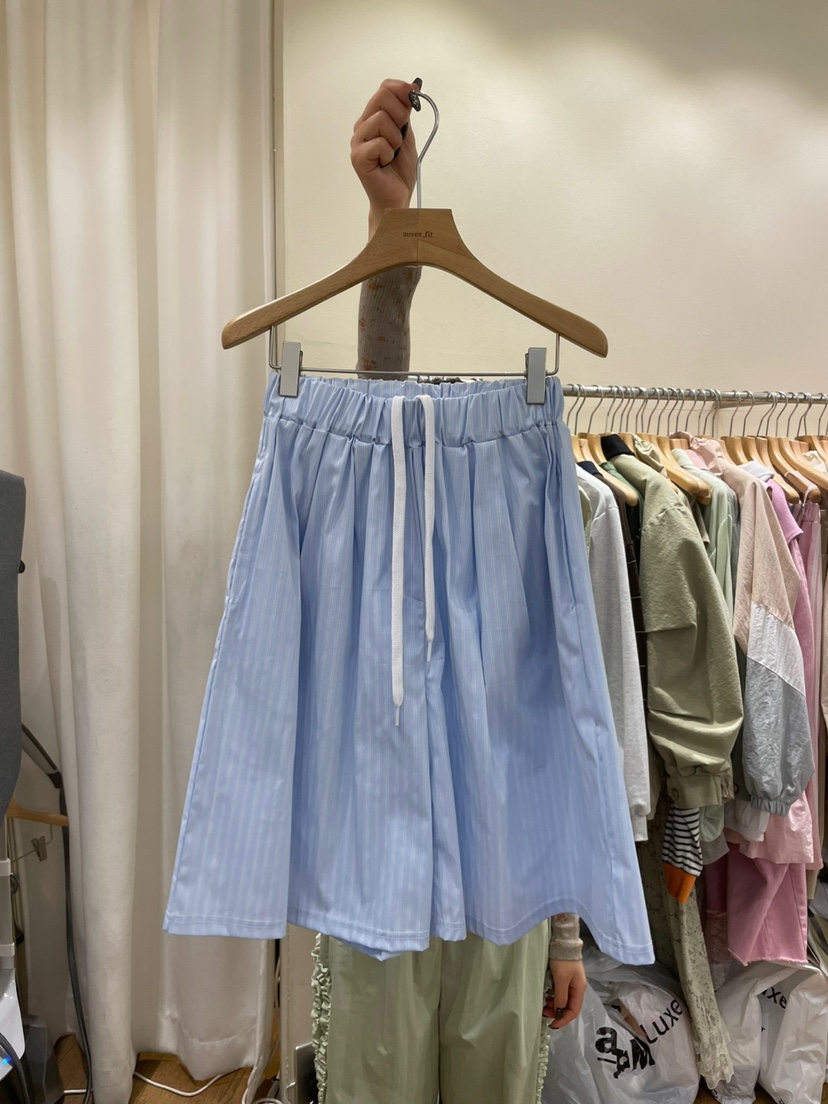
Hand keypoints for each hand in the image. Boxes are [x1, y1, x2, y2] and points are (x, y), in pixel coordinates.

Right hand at [350, 78, 419, 237]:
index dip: (402, 90)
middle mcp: (362, 127)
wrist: (397, 198)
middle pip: (382, 96)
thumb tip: (413, 86)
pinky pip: (380, 142)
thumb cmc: (399, 171)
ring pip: (381, 119)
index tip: (414, 98)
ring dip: (395, 139)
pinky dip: (389, 153)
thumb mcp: (406, 134)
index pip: (385, 88)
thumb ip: (405, 112)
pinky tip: (385, 164)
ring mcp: (357, 142)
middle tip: (400, 137)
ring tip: (392, 154)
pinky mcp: (358, 157)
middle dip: (401, 115)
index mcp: (372, 119)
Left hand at [544, 958, 586, 1028]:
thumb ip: (561, 996)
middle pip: (569, 1006)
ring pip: (564, 1000)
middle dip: (558, 1012)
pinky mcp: (566, 978)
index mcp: (579, 989)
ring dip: (555, 1005)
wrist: (563, 942)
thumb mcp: (561, 979)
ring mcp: (572, 983)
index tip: (552, 1024)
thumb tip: (559, 1010)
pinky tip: (547, 996)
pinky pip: (561, 993)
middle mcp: (577, 988)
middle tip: (544, 1012)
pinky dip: (554, 997)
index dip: (563, 1019)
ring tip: (544, 1005)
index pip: (574, 1011)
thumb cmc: (563, 961)